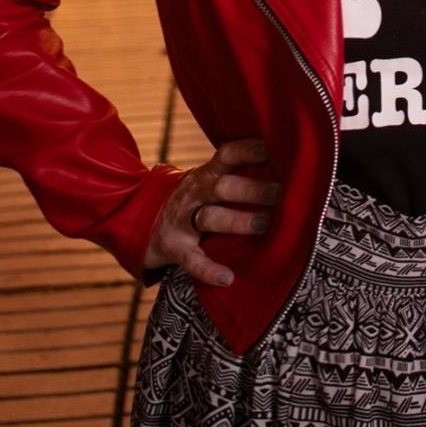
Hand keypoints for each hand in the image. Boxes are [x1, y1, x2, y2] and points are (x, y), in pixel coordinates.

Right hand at [144, 137, 278, 287]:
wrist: (139, 219)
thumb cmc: (193, 199)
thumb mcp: (207, 180)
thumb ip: (237, 175)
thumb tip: (286, 168)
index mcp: (206, 174)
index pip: (226, 155)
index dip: (247, 151)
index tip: (270, 149)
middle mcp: (195, 193)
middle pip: (222, 186)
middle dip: (250, 189)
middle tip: (278, 193)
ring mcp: (183, 221)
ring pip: (210, 218)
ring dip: (237, 221)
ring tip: (264, 224)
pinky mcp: (175, 248)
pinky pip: (192, 260)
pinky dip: (208, 269)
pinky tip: (227, 277)